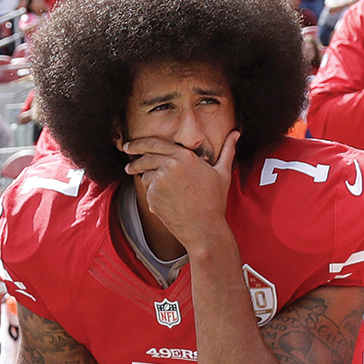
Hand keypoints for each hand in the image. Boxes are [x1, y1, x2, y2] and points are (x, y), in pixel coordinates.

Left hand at [123, 130, 236, 252]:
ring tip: (164, 191)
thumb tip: (236, 134)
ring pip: (145, 175)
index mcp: (185, 156)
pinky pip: (147, 191)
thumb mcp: (223, 173)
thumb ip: (227, 150)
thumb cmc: (215, 201)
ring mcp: (159, 181)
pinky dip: (153, 195)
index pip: (155, 143)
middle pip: (144, 157)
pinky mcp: (153, 196)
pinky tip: (167, 203)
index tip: (130, 145)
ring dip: (149, 180)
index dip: (139, 143)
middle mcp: (170, 165)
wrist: (204, 229)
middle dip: (133, 159)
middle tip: (128, 162)